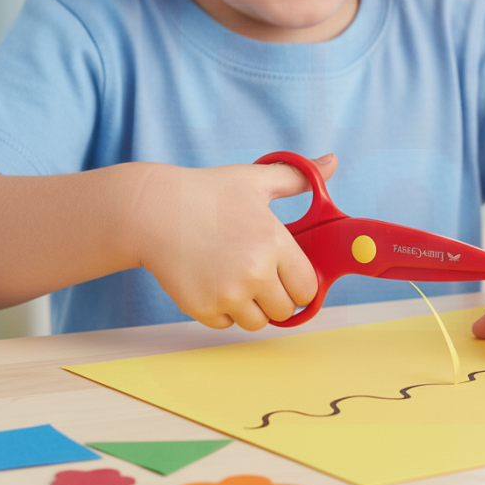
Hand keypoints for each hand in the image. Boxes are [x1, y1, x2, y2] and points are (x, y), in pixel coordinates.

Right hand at [131, 154, 337, 329]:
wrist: (151, 211)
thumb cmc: (205, 192)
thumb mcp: (254, 179)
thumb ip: (298, 177)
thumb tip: (332, 161)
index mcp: (274, 242)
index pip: (307, 288)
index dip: (299, 282)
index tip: (287, 274)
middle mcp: (255, 272)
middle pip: (285, 310)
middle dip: (276, 296)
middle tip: (258, 274)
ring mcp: (228, 293)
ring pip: (257, 322)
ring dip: (251, 307)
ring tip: (234, 277)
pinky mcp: (202, 308)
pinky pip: (226, 324)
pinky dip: (222, 310)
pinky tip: (211, 281)